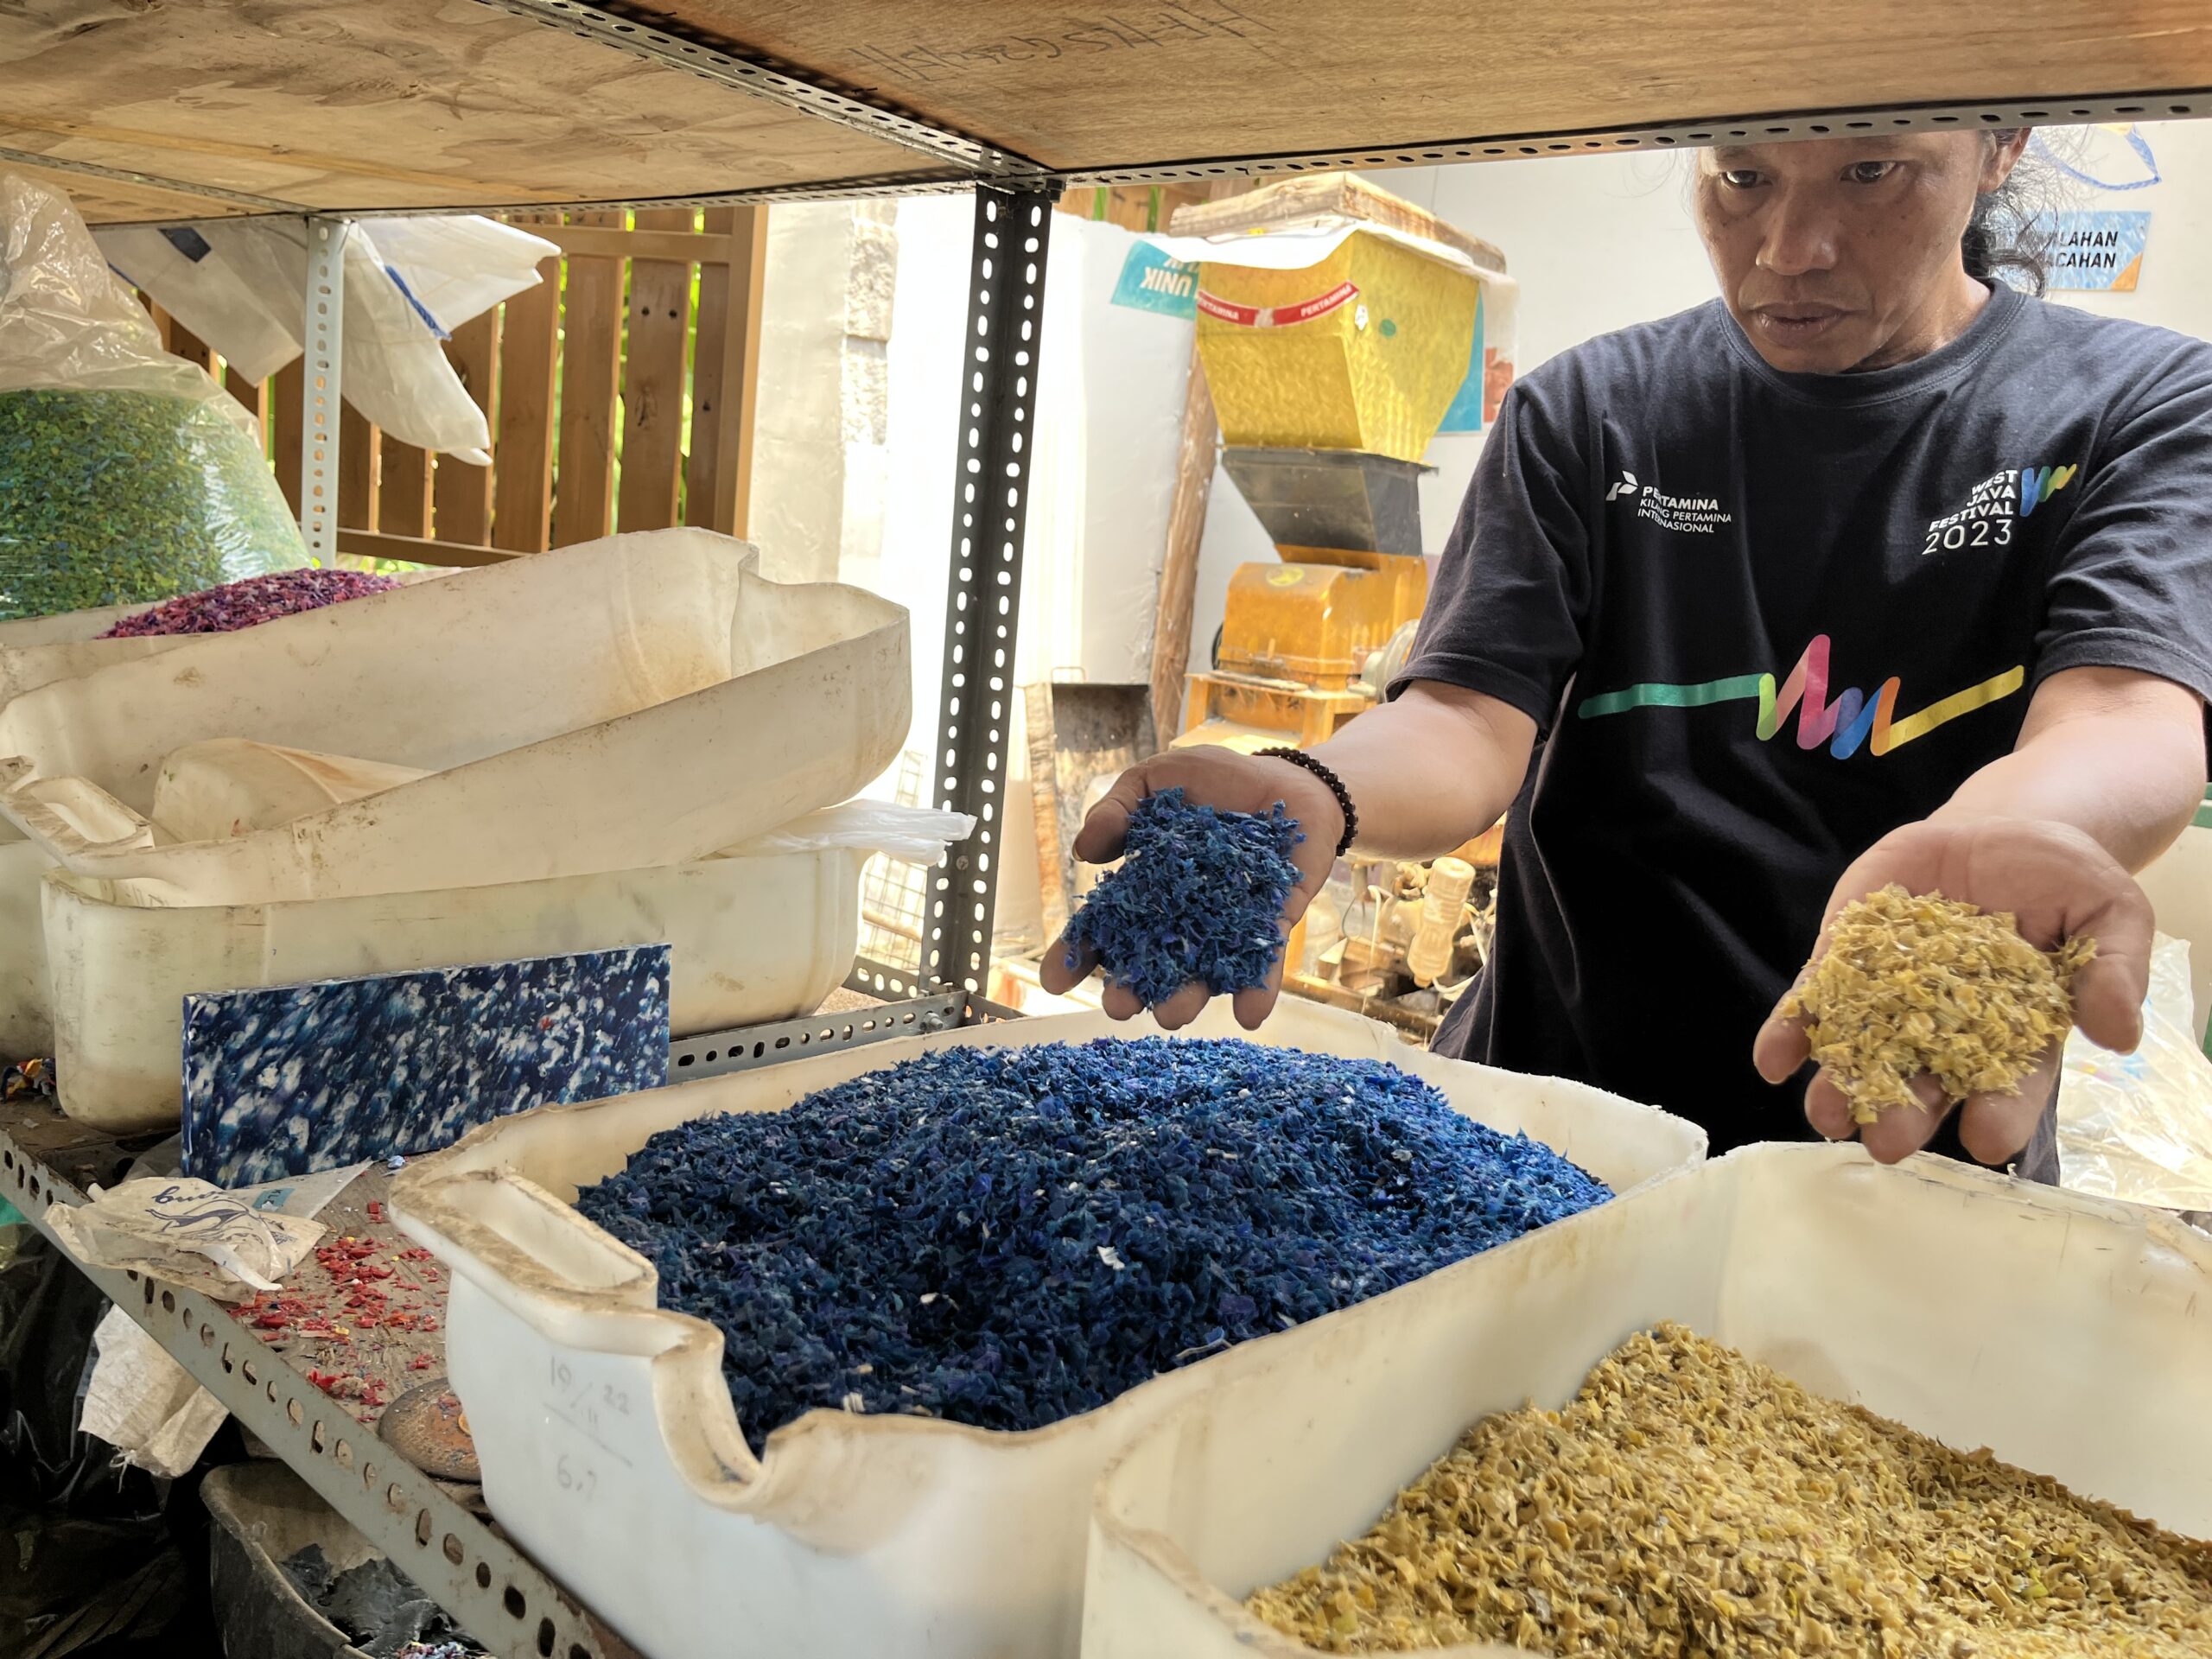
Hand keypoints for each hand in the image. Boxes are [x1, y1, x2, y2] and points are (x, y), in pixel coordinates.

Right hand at [1038, 746, 1343, 1029]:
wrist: (1284, 779)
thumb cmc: (1214, 781)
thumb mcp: (1153, 781)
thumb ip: (1117, 809)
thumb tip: (1084, 849)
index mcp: (1146, 888)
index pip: (1105, 926)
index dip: (1078, 954)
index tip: (1053, 981)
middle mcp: (1183, 917)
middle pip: (1150, 961)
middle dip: (1133, 989)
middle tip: (1118, 1007)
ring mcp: (1228, 925)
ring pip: (1204, 971)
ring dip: (1189, 997)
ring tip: (1173, 1014)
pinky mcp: (1273, 922)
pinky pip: (1264, 960)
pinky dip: (1259, 988)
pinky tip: (1251, 1014)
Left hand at [1754, 817, 2153, 1166]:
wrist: (1998, 830)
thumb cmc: (2060, 878)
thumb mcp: (2107, 908)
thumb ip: (2114, 967)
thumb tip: (2118, 1032)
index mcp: (2018, 1030)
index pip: (2010, 1082)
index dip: (2000, 1112)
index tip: (1987, 1140)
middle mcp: (1948, 1027)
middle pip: (1925, 1081)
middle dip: (1904, 1114)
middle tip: (1887, 1142)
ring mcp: (1889, 996)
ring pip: (1861, 1052)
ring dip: (1839, 1087)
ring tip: (1826, 1112)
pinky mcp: (1844, 960)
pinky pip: (1814, 1002)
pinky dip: (1790, 1033)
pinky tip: (1773, 1060)